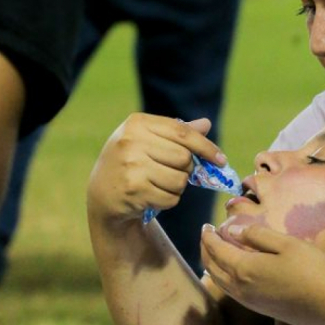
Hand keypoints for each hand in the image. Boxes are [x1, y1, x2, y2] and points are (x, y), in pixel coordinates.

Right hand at [87, 113, 221, 223]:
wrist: (103, 194)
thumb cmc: (131, 162)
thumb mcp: (147, 141)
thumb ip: (177, 133)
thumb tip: (206, 124)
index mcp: (137, 123)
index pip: (183, 133)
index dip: (206, 147)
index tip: (221, 160)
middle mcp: (131, 141)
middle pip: (184, 158)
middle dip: (186, 169)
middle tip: (171, 172)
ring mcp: (131, 166)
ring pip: (180, 180)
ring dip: (177, 187)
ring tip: (159, 184)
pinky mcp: (134, 190)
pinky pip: (171, 198)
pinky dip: (168, 200)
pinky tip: (152, 196)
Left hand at [200, 220, 324, 324]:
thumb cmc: (310, 269)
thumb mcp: (286, 244)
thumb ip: (257, 235)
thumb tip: (233, 231)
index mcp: (244, 268)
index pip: (217, 250)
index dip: (209, 236)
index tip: (207, 226)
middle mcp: (240, 287)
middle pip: (212, 267)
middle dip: (206, 250)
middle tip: (207, 237)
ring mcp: (249, 301)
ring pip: (219, 282)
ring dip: (212, 266)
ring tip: (214, 253)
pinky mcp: (258, 309)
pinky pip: (230, 292)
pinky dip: (222, 279)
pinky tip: (230, 274)